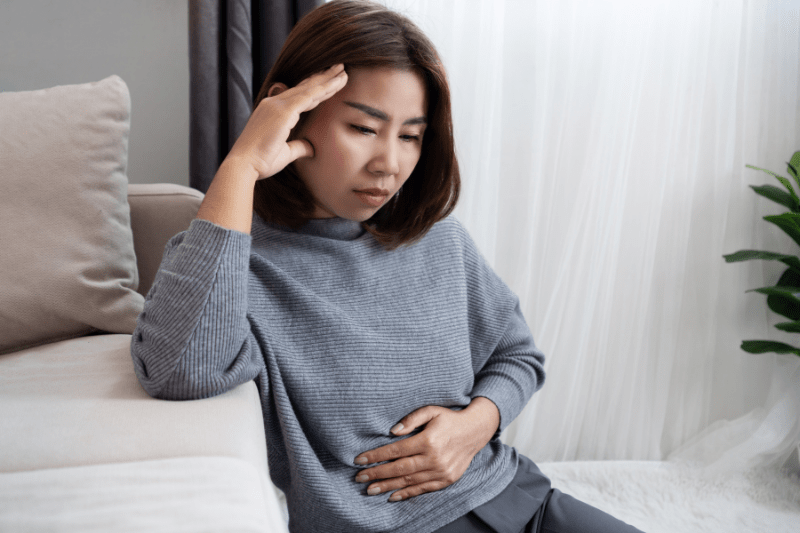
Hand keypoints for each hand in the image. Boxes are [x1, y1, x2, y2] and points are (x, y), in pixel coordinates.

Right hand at [225, 63, 347, 179]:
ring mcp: (277, 105)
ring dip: (328, 79)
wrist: (245, 165)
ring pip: (309, 88)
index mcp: (272, 111)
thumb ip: (299, 147)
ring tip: (343, 70)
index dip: (315, 88)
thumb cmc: (260, 162)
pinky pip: (309, 96)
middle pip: (304, 87)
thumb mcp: (285, 153)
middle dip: (323, 77)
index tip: (329, 82)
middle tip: (339, 68)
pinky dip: (324, 88)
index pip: (298, 96)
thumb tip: (312, 148)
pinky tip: (337, 82)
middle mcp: (274, 103)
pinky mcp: (283, 111)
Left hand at [354, 397, 499, 501]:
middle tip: (359, 478)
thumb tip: (392, 431)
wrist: (475, 431)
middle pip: (399, 469)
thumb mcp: (431, 411)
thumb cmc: (449, 419)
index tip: (359, 460)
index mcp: (428, 440)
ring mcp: (441, 472)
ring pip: (409, 482)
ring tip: (370, 490)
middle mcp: (434, 459)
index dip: (376, 456)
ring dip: (387, 486)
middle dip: (376, 474)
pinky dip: (406, 494)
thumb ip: (411, 419)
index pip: (395, 451)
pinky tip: (391, 496)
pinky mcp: (446, 480)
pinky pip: (423, 489)